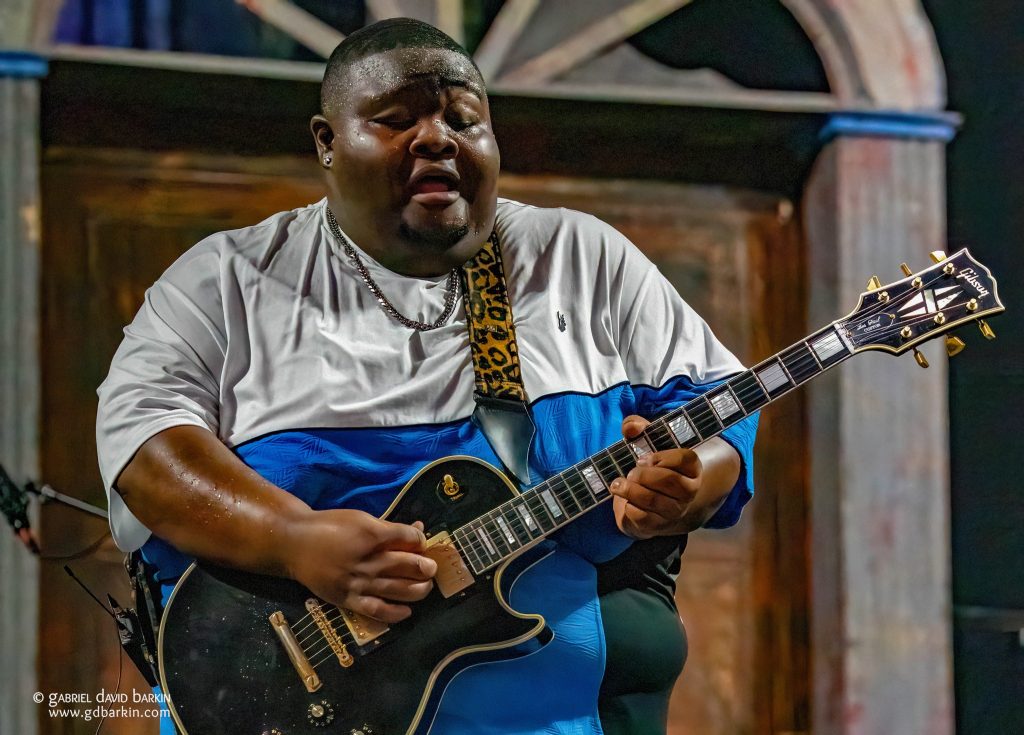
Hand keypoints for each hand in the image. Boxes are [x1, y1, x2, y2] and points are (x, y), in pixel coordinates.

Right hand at [284, 509, 436, 623]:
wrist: (295, 544)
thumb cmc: (330, 527)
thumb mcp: (361, 519)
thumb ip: (389, 528)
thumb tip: (419, 530)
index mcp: (370, 535)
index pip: (408, 538)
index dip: (420, 540)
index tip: (422, 543)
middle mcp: (366, 560)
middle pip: (407, 565)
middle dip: (425, 567)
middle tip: (432, 568)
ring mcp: (357, 582)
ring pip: (397, 589)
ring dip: (418, 589)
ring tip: (425, 586)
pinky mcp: (347, 599)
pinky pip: (376, 610)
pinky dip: (395, 613)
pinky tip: (407, 611)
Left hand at [610, 415, 702, 538]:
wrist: (644, 503)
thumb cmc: (646, 467)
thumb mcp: (643, 442)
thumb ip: (637, 427)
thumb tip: (632, 428)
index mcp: (692, 469)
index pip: (686, 459)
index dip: (664, 457)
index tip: (644, 458)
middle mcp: (689, 491)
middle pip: (669, 480)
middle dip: (643, 474)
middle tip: (631, 472)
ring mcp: (675, 511)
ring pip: (653, 500)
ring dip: (630, 490)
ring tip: (618, 484)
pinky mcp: (658, 526)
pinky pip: (642, 517)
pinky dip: (628, 507)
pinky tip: (625, 500)